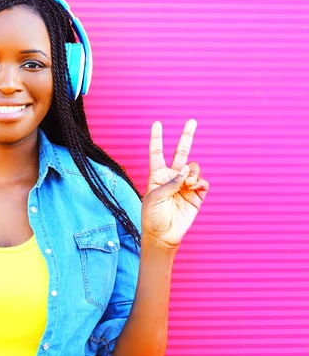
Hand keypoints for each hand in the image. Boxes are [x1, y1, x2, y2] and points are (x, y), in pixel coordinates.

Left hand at [142, 119, 209, 249]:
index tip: (157, 123)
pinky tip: (194, 187)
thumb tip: (188, 171)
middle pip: (180, 152)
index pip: (157, 153)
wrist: (163, 235)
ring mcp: (185, 184)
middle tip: (192, 120)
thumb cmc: (153, 216)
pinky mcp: (196, 194)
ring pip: (194, 167)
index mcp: (157, 175)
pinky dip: (200, 182)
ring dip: (193, 172)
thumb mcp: (156, 196)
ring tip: (188, 184)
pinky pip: (203, 181)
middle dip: (187, 136)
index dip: (157, 138)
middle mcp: (172, 177)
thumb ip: (172, 181)